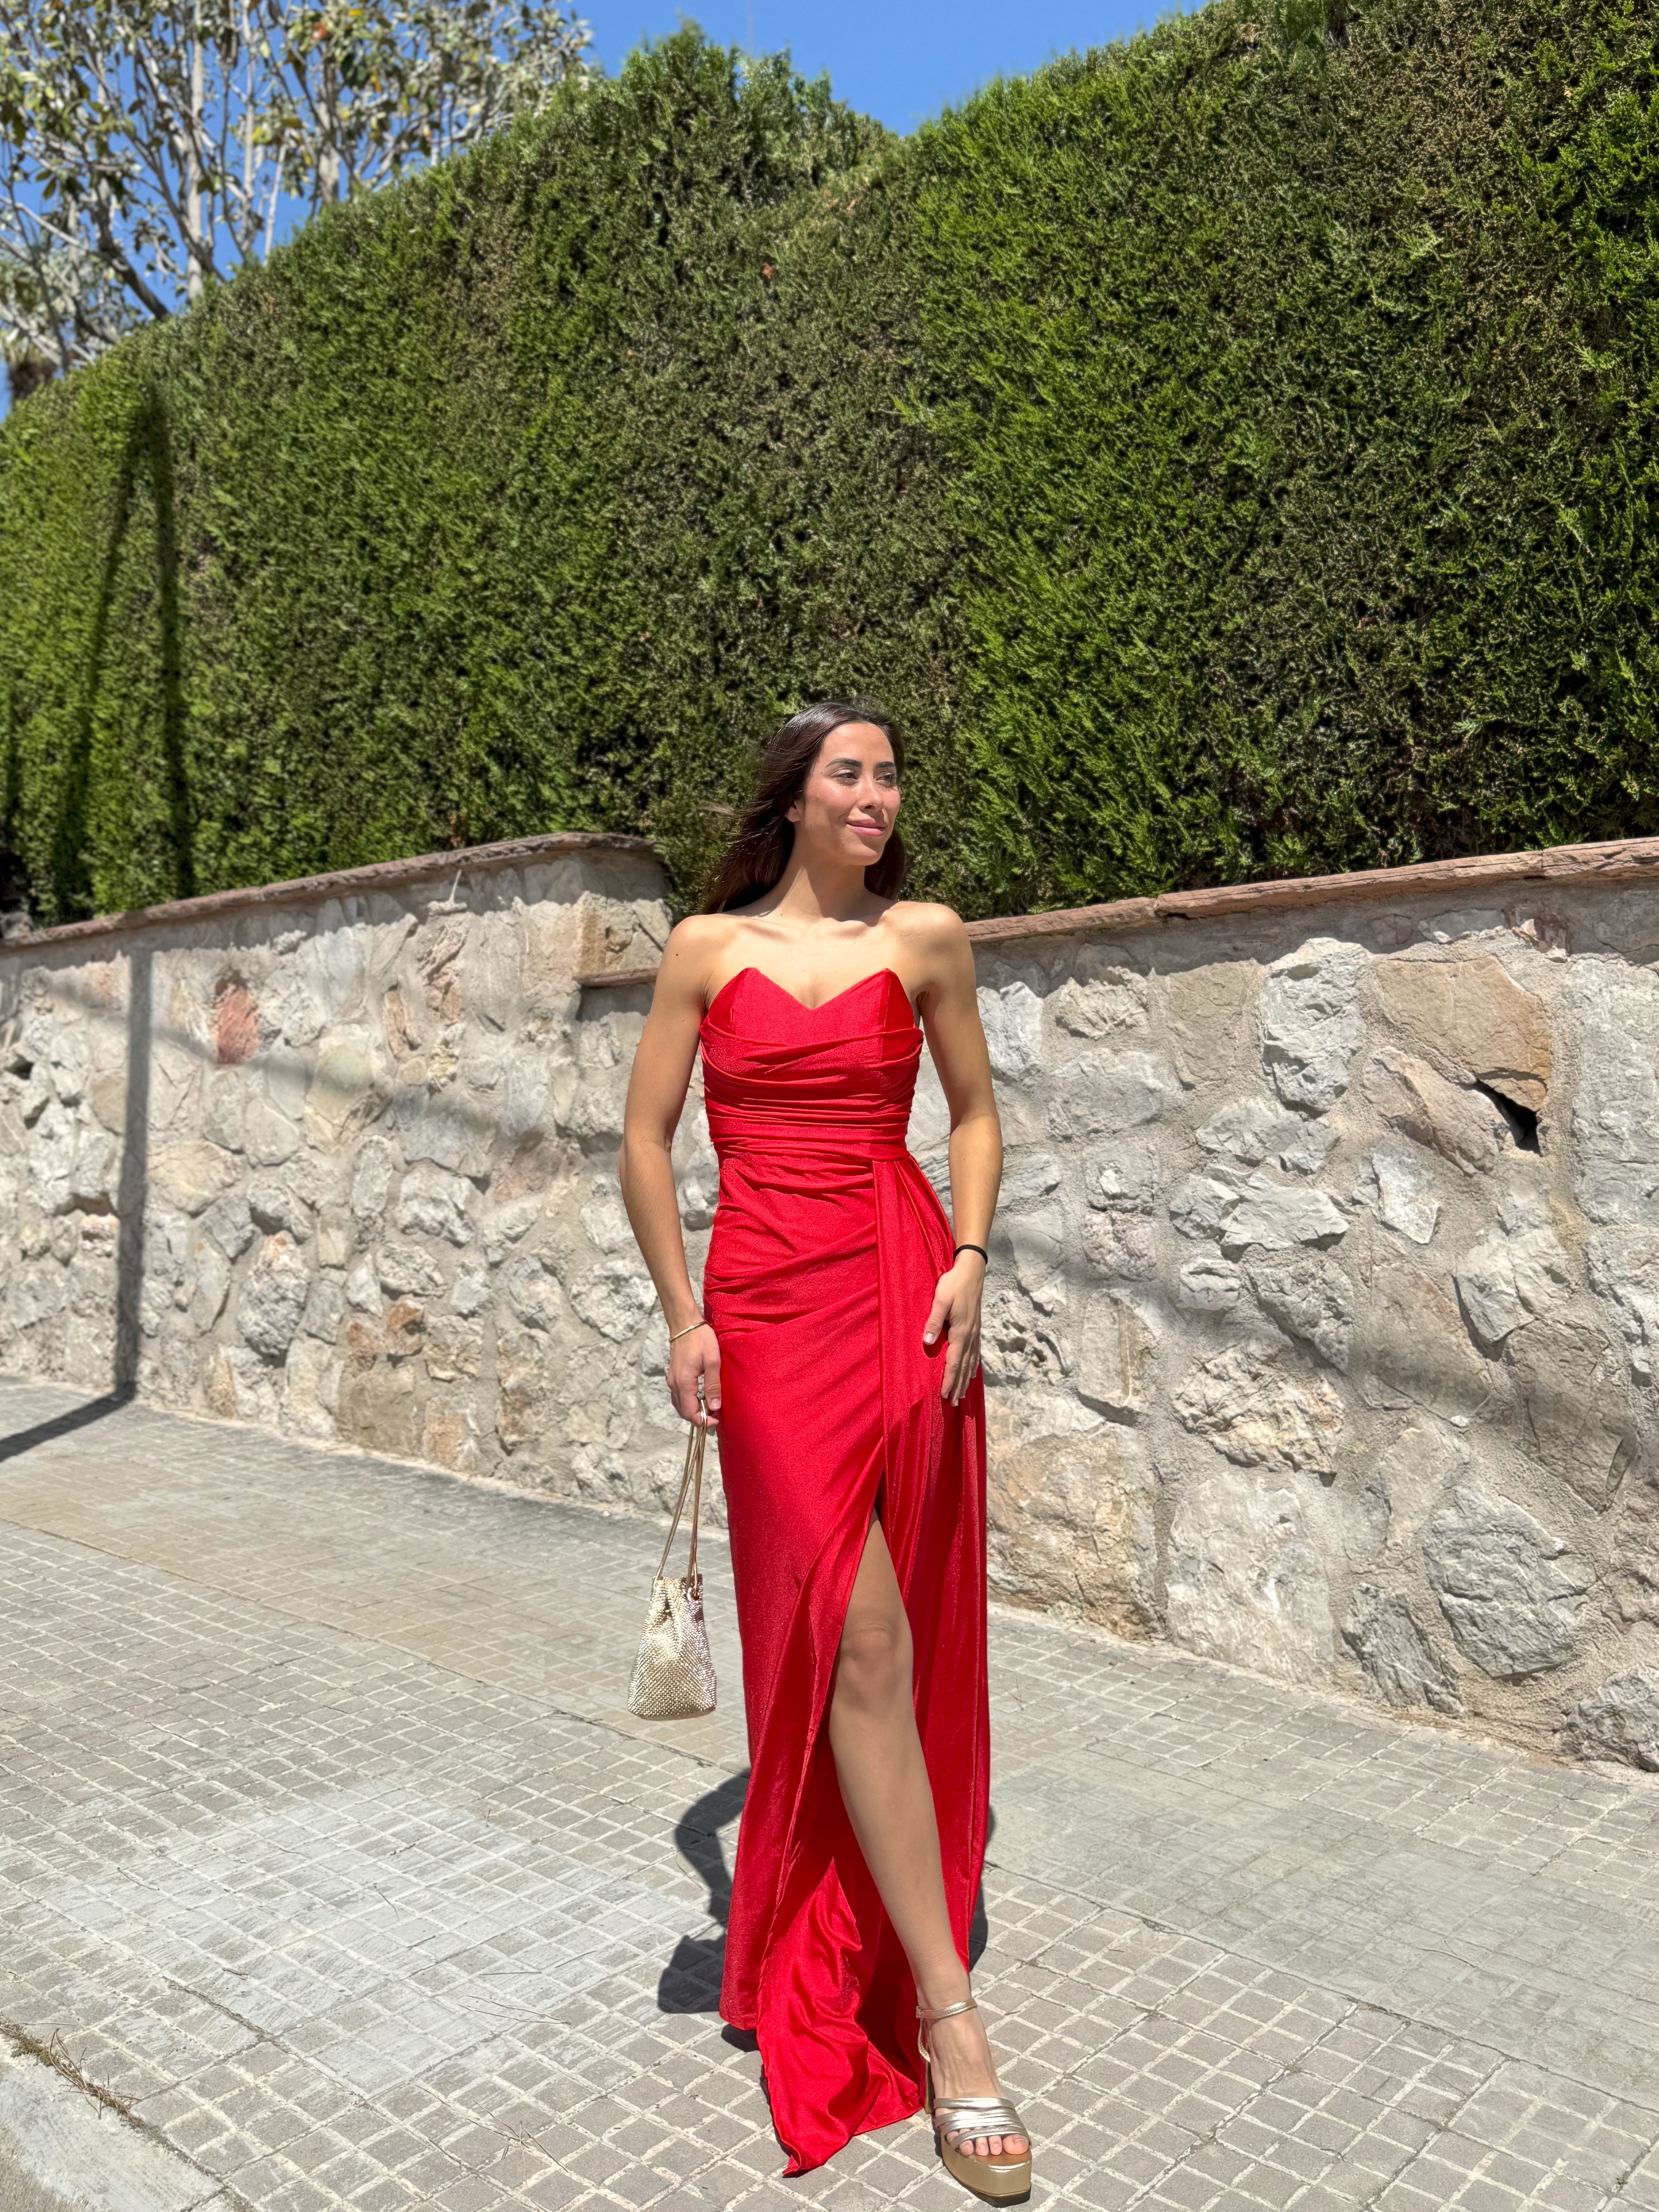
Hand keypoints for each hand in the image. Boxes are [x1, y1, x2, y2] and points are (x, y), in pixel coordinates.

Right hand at [668, 1322, 720, 1426]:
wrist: (685, 1324)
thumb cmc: (700, 1339)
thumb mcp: (712, 1361)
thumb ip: (713, 1385)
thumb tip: (714, 1407)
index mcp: (684, 1383)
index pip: (690, 1413)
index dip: (703, 1421)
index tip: (717, 1420)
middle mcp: (674, 1384)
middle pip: (683, 1412)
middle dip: (699, 1418)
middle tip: (715, 1415)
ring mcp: (672, 1380)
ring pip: (680, 1405)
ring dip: (693, 1411)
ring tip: (710, 1407)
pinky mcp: (673, 1376)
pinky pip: (678, 1396)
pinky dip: (688, 1402)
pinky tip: (700, 1397)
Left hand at [922, 1252, 984, 1405]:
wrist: (972, 1271)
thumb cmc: (953, 1284)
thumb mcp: (941, 1300)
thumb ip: (933, 1321)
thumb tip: (927, 1341)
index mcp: (961, 1331)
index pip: (954, 1361)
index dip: (949, 1379)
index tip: (945, 1395)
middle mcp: (970, 1336)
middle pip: (964, 1366)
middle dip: (958, 1385)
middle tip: (954, 1403)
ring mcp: (975, 1332)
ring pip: (971, 1361)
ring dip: (965, 1379)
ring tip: (962, 1394)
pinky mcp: (976, 1328)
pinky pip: (976, 1353)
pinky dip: (973, 1366)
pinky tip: (972, 1371)